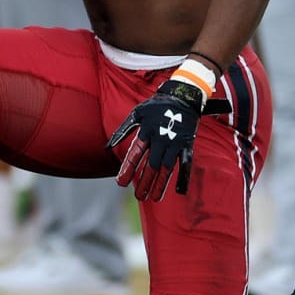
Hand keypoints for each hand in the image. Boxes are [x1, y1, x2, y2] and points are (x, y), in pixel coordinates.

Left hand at [108, 76, 231, 201]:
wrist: (182, 95)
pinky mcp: (187, 144)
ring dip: (160, 183)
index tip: (121, 183)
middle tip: (138, 196)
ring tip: (154, 198)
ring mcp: (174, 142)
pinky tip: (179, 191)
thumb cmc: (156, 106)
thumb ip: (123, 130)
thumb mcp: (137, 113)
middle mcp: (160, 138)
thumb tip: (107, 146)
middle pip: (151, 165)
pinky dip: (183, 177)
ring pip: (166, 167)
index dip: (128, 169)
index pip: (135, 154)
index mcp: (146, 130)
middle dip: (144, 182)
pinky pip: (186, 163)